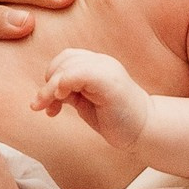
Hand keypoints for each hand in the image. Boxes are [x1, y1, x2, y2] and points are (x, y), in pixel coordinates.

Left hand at [34, 48, 151, 153]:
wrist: (144, 130)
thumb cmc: (115, 118)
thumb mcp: (84, 102)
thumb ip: (69, 92)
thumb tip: (47, 93)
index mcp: (97, 65)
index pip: (66, 58)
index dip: (51, 76)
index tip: (47, 102)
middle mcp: (102, 62)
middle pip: (64, 60)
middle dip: (48, 83)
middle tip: (44, 106)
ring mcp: (106, 69)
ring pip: (68, 67)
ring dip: (50, 88)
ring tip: (49, 108)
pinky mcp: (109, 81)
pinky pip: (79, 74)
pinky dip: (63, 84)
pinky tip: (61, 100)